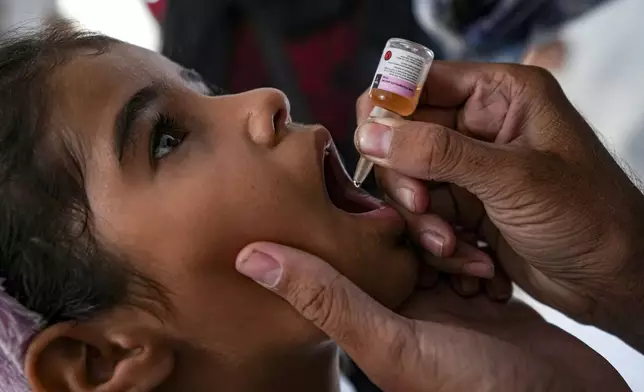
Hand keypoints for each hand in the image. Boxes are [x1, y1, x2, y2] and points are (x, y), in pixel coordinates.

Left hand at [235, 242, 628, 391]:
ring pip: (435, 246)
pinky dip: (479, 251)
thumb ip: (326, 298)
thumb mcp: (392, 342)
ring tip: (466, 248)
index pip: (346, 259)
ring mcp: (446, 306)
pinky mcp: (483, 302)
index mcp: (371, 320)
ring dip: (451, 239)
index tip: (356, 185)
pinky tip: (488, 254)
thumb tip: (249, 257)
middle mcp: (404, 311)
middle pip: (395, 246)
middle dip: (415, 228)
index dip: (352, 225)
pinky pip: (471, 258)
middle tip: (428, 215)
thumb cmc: (476, 390)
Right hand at [355, 61, 643, 345]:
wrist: (614, 281)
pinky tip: (475, 264)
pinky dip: (439, 246)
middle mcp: (478, 127)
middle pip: (402, 139)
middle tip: (422, 210)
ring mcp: (468, 170)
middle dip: (408, 183)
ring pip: (408, 185)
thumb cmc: (589, 217)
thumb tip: (370, 133)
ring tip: (456, 249)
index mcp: (498, 95)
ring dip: (424, 224)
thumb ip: (437, 152)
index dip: (389, 113)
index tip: (376, 150)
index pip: (417, 84)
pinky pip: (424, 219)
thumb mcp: (512, 178)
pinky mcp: (464, 209)